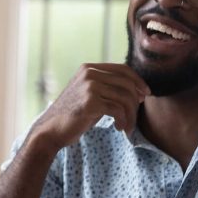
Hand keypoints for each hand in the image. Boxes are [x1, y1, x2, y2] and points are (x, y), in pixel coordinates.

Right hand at [30, 63, 148, 149]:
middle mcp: (89, 73)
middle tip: (135, 116)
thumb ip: (108, 86)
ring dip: (131, 115)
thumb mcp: (90, 94)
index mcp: (88, 68)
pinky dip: (123, 121)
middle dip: (135, 102)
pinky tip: (119, 128)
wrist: (51, 129)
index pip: (123, 69)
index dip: (138, 81)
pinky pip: (118, 110)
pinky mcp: (90, 102)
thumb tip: (139, 88)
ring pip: (125, 98)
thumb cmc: (73, 115)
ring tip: (127, 126)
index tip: (145, 95)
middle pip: (127, 84)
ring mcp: (89, 86)